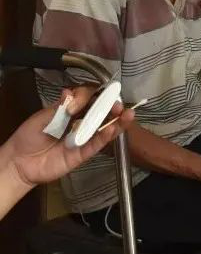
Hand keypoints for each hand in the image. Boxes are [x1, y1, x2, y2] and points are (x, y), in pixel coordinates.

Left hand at [4, 88, 133, 187]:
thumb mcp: (43, 116)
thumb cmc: (29, 136)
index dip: (94, 93)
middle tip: (118, 103)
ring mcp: (82, 138)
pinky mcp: (82, 154)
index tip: (96, 91)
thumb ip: (60, 107)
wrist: (19, 162)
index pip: (88, 97)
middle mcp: (80, 122)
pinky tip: (113, 128)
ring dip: (117, 121)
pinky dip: (105, 137)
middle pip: (100, 112)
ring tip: (128, 114)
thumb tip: (71, 94)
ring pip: (103, 128)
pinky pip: (96, 145)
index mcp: (71, 110)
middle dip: (111, 106)